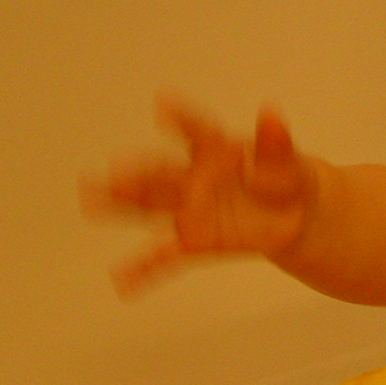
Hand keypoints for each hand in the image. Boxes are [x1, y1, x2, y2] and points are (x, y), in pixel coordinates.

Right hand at [82, 94, 316, 296]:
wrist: (294, 215)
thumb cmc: (283, 178)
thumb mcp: (286, 161)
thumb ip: (275, 142)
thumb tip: (272, 113)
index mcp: (215, 150)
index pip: (197, 132)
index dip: (181, 118)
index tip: (163, 103)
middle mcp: (193, 178)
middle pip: (162, 175)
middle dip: (139, 174)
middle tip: (115, 171)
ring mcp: (190, 210)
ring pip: (152, 208)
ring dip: (123, 205)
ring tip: (91, 201)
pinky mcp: (195, 241)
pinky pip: (166, 257)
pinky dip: (144, 270)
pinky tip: (123, 281)